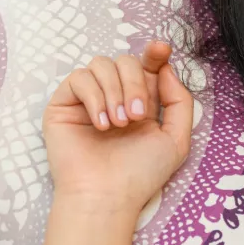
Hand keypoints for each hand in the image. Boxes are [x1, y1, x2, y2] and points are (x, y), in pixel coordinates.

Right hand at [42, 41, 193, 214]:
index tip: (161, 49)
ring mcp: (88, 99)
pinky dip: (94, 98)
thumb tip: (166, 68)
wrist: (108, 195)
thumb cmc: (141, 173)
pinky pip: (79, 78)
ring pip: (102, 64)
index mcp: (141, 101)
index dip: (154, 54)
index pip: (146, 66)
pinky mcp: (64, 103)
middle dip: (135, 83)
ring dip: (115, 92)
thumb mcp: (176, 139)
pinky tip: (101, 125)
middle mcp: (115, 96)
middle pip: (126, 61)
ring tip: (119, 125)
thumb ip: (179, 101)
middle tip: (137, 116)